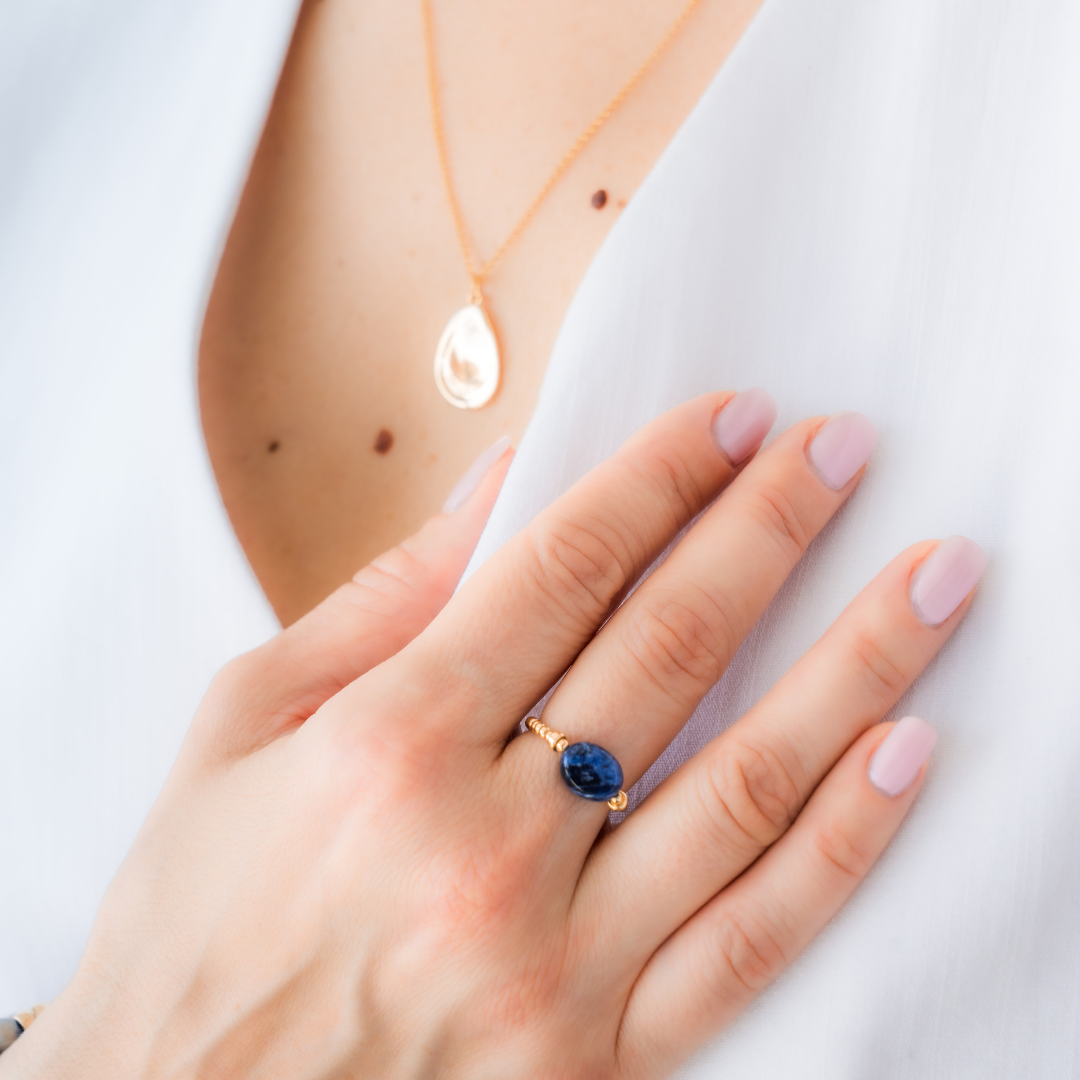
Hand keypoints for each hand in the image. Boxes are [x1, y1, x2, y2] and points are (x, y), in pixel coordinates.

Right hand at [4, 392, 983, 1078]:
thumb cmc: (195, 915)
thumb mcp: (244, 726)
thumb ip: (385, 601)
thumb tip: (502, 487)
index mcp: (387, 747)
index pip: (564, 570)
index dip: (659, 478)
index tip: (734, 419)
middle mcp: (485, 845)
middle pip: (667, 649)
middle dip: (767, 529)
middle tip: (840, 450)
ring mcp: (558, 959)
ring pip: (744, 783)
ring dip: (854, 665)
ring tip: (931, 578)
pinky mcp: (603, 1054)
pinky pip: (751, 935)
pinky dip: (842, 840)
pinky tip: (906, 751)